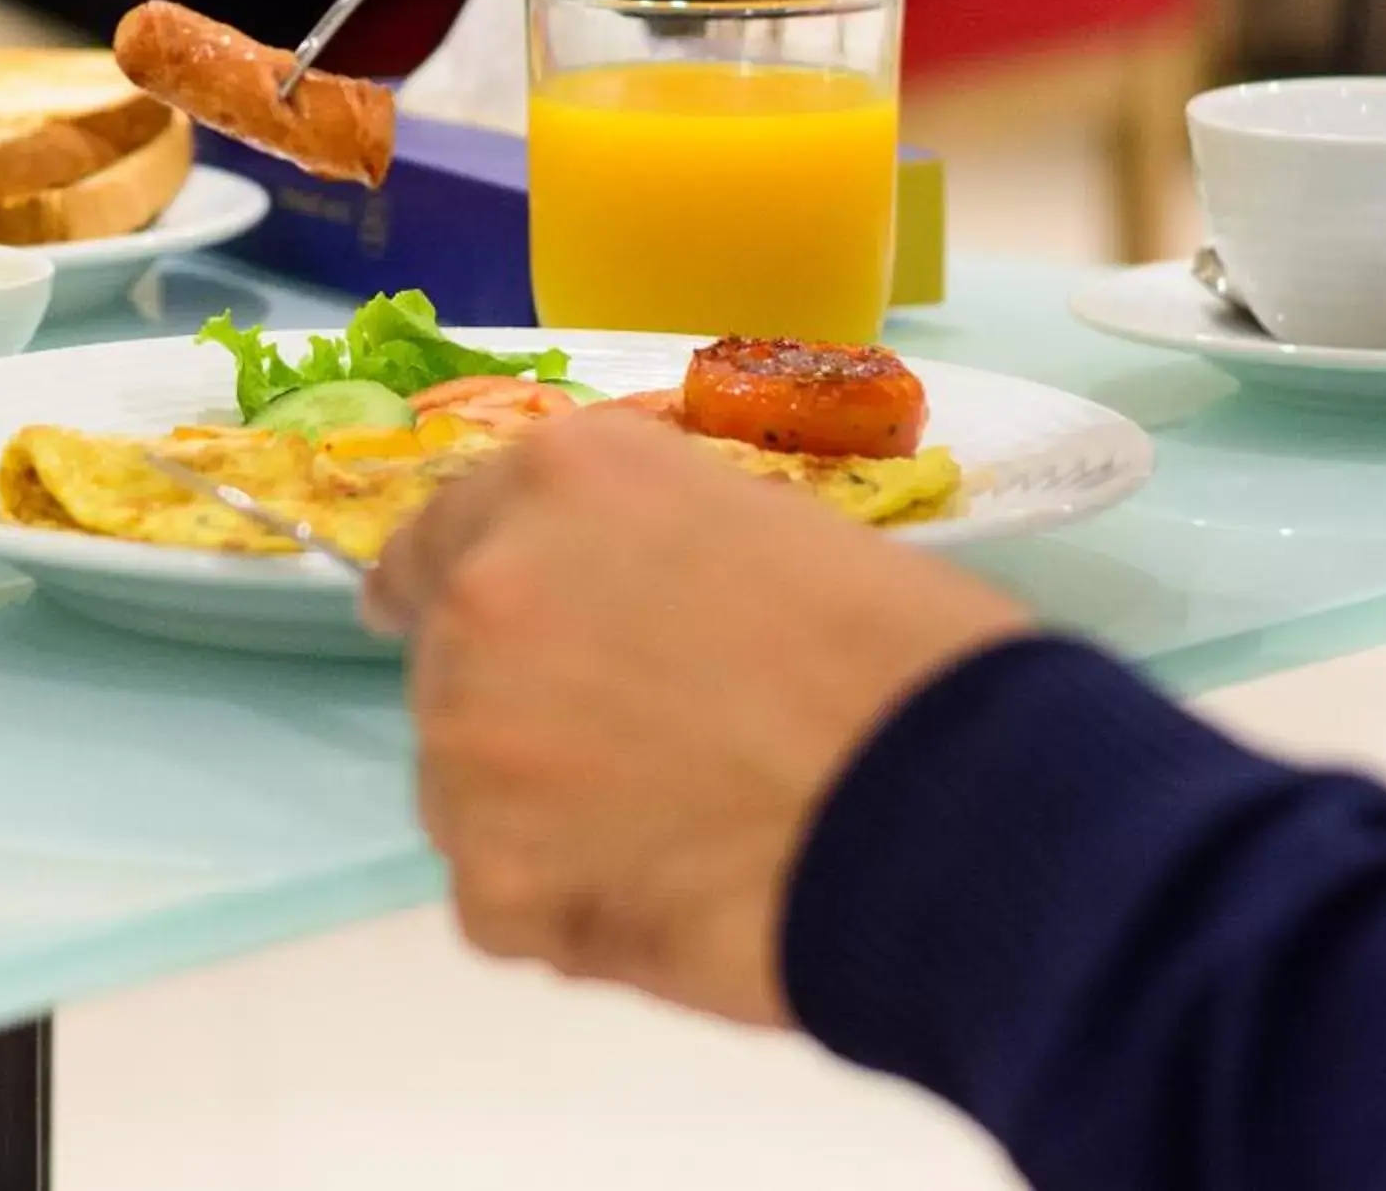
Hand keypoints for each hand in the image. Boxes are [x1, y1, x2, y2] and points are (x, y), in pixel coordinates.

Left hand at [367, 409, 1028, 1024]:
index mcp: (562, 481)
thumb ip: (636, 556)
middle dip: (522, 703)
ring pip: (467, 784)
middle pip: (451, 661)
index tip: (426, 613)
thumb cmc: (907, 663)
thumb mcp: (760, 529)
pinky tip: (674, 893)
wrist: (959, 816)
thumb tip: (600, 612)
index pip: (444, 532)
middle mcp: (488, 593)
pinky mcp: (490, 882)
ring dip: (538, 808)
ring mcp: (471, 742)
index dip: (449, 584)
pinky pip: (504, 894)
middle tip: (639, 753)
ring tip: (676, 830)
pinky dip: (568, 904)